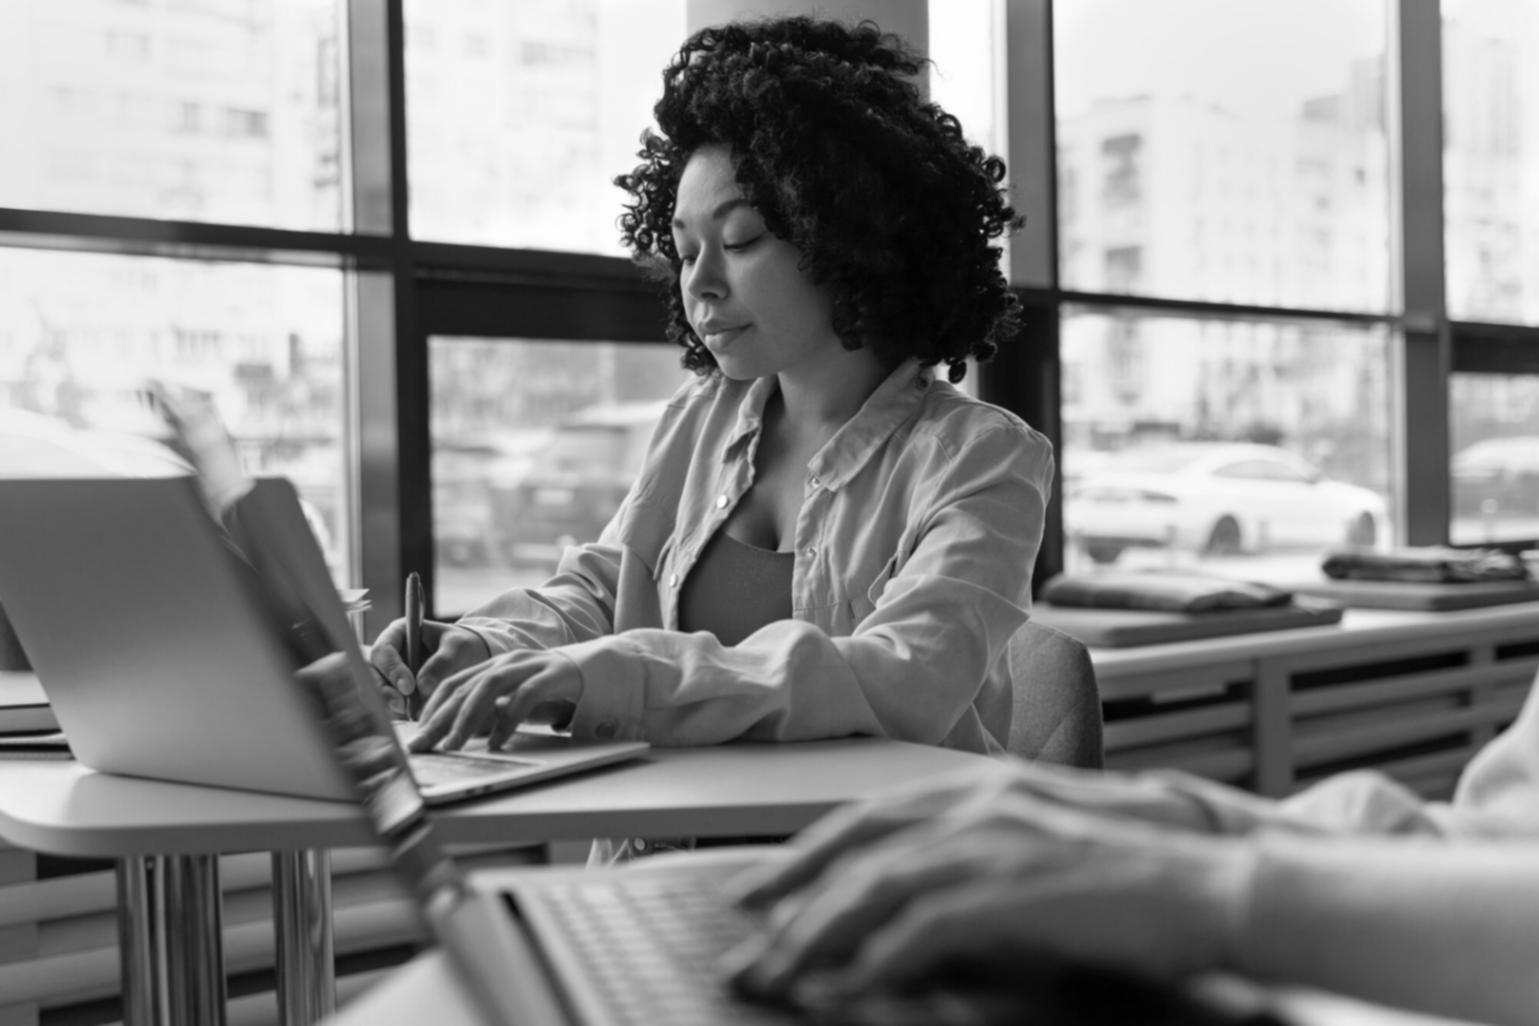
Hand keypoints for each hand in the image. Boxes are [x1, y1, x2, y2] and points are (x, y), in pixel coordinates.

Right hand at [368, 618, 490, 716]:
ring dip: (388, 704)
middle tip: (401, 706)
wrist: (472, 658)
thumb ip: (442, 664)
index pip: (384, 650)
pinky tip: (412, 718)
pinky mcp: (396, 693)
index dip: (392, 669)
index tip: (409, 687)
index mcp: (399, 633)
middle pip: (372, 673)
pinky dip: (397, 713)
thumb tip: (422, 688)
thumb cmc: (464, 645)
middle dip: (383, 691)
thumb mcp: (458, 648)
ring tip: (409, 713)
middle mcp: (389, 654)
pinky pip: (388, 705)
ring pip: (376, 691)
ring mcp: (389, 675)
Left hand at [407, 648, 581, 752]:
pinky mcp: (555, 674)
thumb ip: (492, 712)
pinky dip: (508, 720)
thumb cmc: (554, 690)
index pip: (453, 684)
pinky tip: (498, 742)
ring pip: (489, 687)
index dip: (432, 709)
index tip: (417, 735)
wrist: (600, 669)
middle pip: (465, 686)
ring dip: (467, 718)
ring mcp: (531, 664)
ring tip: (453, 745)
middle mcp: (508, 661)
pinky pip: (526, 696)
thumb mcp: (517, 701)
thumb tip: (459, 736)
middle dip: (439, 718)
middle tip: (422, 745)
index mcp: (494, 664)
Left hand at [724, 786, 1251, 1008]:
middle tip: (742, 926)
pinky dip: (876, 957)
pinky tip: (848, 987)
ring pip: (874, 884)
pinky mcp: (1014, 892)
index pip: (873, 815)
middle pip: (856, 842)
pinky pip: (922, 928)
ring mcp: (994, 843)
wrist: (1221, 877)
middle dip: (790, 886)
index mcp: (985, 786)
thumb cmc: (1142, 868)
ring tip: (778, 972)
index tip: (769, 882)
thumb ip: (987, 852)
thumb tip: (928, 892)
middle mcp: (979, 803)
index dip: (812, 848)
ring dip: (816, 931)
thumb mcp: (1048, 843)